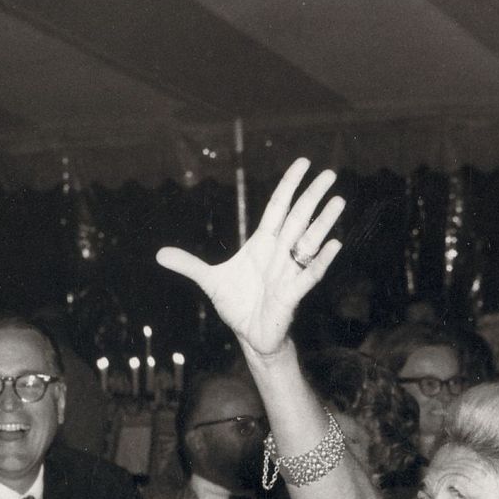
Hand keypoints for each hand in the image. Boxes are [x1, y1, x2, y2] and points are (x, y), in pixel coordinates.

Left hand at [155, 157, 346, 359]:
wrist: (250, 335)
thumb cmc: (237, 305)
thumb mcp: (210, 281)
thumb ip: (189, 265)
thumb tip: (159, 254)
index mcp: (262, 244)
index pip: (278, 207)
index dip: (289, 185)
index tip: (303, 163)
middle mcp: (279, 253)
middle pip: (298, 218)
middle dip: (312, 195)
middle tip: (330, 173)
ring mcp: (288, 272)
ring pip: (309, 241)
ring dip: (323, 222)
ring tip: (339, 201)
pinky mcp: (292, 294)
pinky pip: (310, 274)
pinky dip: (321, 260)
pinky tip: (334, 244)